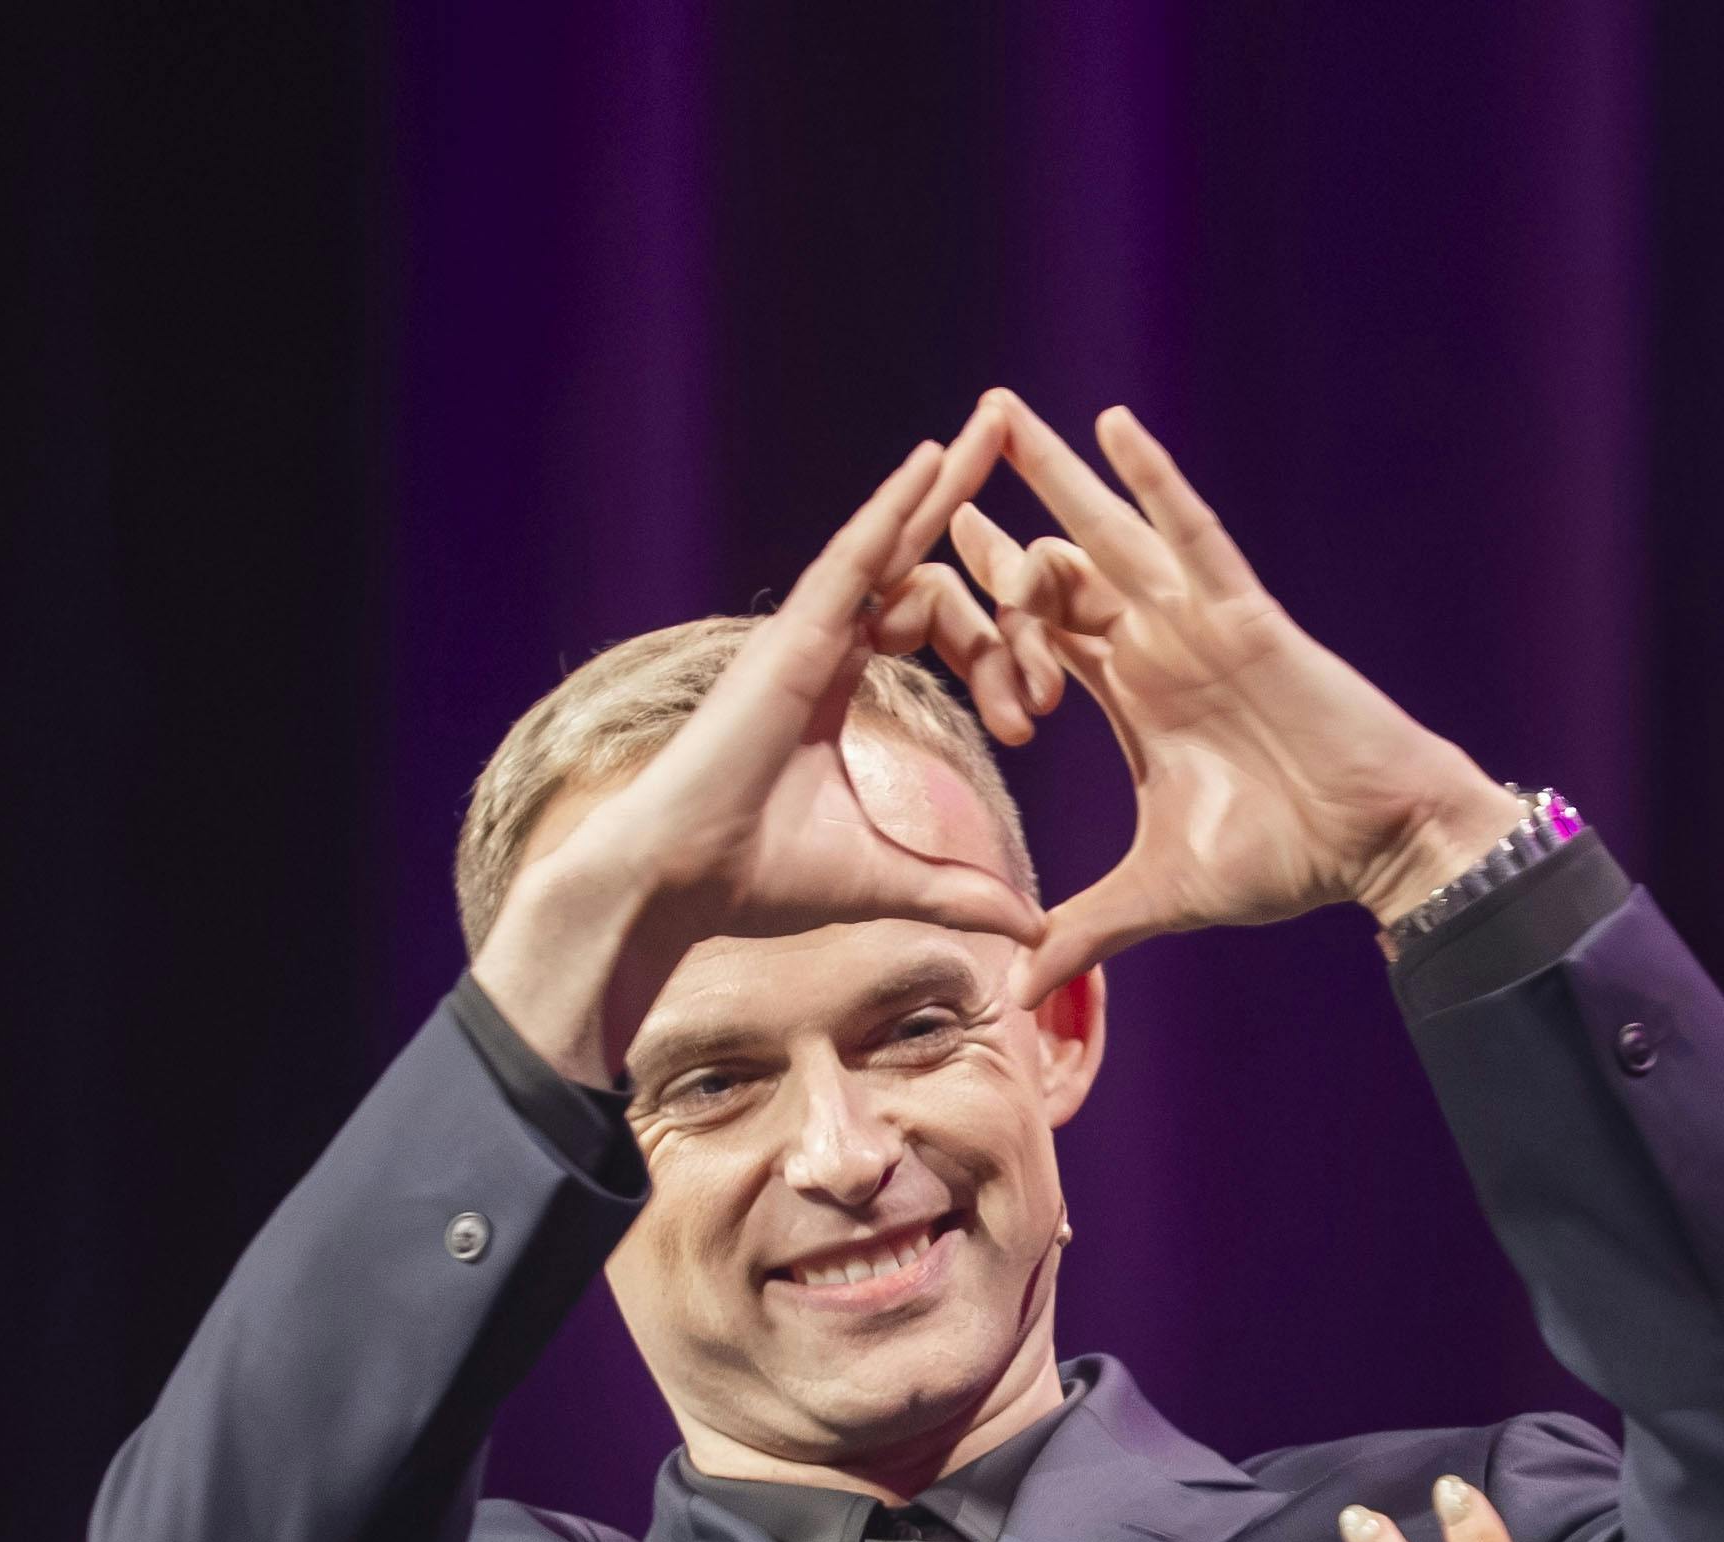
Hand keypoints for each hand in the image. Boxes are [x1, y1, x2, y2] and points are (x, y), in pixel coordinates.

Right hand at [470, 412, 1044, 1083]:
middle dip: (972, 525)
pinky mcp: (794, 635)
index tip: (1043, 708)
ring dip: (945, 485)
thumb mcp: (891, 881)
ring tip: (1000, 424)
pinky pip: (854, 556)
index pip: (930, 629)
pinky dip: (894, 506)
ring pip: (889, 541)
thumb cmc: (760, 878)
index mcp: (841, 684)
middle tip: (1033, 475)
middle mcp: (825, 644)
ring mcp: (807, 632)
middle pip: (915, 567)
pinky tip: (937, 458)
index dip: (995, 649)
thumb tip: (1034, 934)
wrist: (680, 880)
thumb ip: (963, 895)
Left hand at [953, 391, 1520, 999]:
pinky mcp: (1248, 617)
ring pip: (1114, 534)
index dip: (983, 610)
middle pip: (1062, 569)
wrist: (1377, 847)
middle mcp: (1160, 647)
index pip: (1041, 635)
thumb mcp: (1160, 896)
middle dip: (1000, 528)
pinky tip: (1112, 426)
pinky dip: (1155, 481)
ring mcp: (1202, 624)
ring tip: (997, 415)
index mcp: (1135, 697)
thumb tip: (1018, 992)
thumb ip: (1086, 930)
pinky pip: (1195, 535)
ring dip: (1057, 476)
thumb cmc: (1287, 860)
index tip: (918, 590)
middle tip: (933, 485)